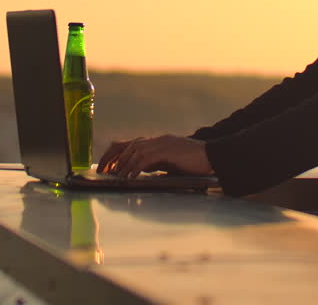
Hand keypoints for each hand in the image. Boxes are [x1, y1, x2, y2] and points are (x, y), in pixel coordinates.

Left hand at [97, 135, 212, 178]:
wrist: (213, 156)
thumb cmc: (194, 163)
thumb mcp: (171, 163)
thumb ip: (156, 164)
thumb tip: (141, 170)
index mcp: (158, 142)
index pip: (131, 144)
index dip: (116, 155)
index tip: (106, 167)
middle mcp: (158, 140)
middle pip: (128, 145)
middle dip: (113, 159)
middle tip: (104, 172)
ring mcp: (163, 143)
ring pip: (135, 150)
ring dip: (123, 164)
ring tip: (117, 176)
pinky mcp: (168, 150)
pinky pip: (146, 158)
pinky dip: (136, 167)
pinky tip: (131, 177)